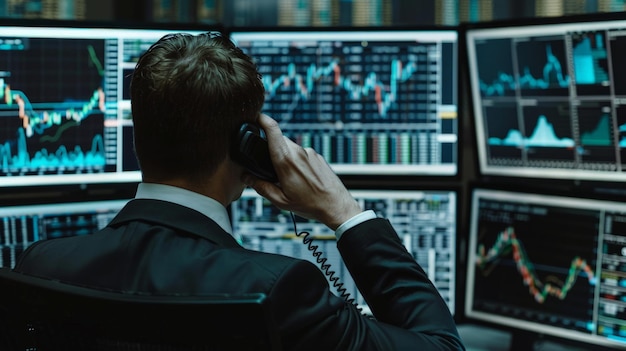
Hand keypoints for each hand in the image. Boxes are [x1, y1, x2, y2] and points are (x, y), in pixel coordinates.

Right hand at [242, 114, 361, 229]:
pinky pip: (302, 155)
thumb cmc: (311, 205)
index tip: (255, 117)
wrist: (336, 206)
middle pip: (279, 141)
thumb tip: (247, 178)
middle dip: (271, 150)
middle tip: (271, 169)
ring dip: (285, 159)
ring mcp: (310, 153)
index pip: (272, 130)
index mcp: (285, 161)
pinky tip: (302, 179)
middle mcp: (298, 152)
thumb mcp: (281, 200)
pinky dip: (297, 163)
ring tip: (290, 180)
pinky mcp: (318, 156)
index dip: (262, 119)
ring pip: (290, 149)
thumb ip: (261, 187)